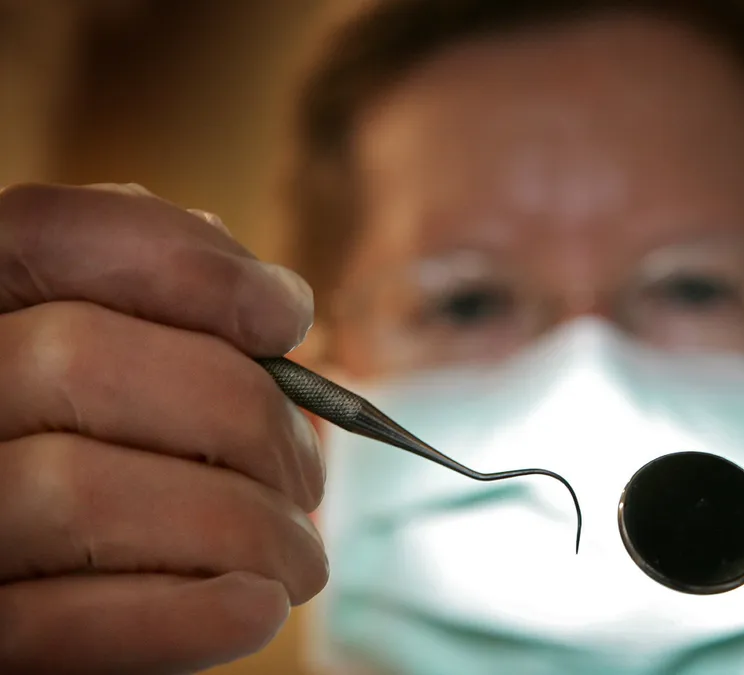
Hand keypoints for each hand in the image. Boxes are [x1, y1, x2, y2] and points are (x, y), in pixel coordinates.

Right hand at [0, 184, 327, 673]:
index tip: (284, 313)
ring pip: (80, 492)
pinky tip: (259, 606)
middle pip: (77, 359)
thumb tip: (272, 300)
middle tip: (308, 471)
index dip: (183, 261)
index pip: (46, 233)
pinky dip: (192, 614)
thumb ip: (168, 326)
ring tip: (299, 554)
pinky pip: (66, 624)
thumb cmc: (120, 481)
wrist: (66, 614)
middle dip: (241, 414)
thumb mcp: (121, 386)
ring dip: (241, 526)